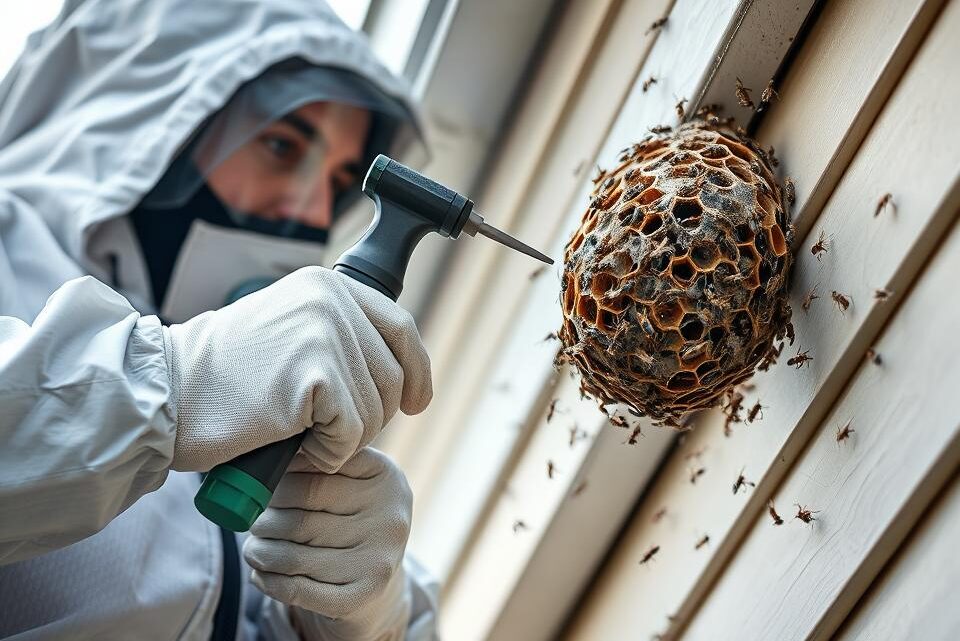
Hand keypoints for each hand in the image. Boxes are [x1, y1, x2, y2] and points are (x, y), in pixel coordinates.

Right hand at [162, 266, 431, 471]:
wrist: (165, 395)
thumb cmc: (222, 381)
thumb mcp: (290, 335)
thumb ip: (338, 336)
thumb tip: (397, 369)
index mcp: (327, 285)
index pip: (401, 327)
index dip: (417, 370)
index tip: (417, 402)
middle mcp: (331, 300)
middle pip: (394, 375)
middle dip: (372, 416)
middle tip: (329, 431)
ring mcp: (325, 333)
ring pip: (377, 409)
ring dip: (345, 438)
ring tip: (302, 435)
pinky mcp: (315, 374)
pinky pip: (354, 432)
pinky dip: (331, 453)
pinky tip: (299, 447)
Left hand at [244, 449, 413, 638]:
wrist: (378, 573)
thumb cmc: (352, 515)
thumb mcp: (351, 478)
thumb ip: (319, 462)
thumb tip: (267, 459)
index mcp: (385, 477)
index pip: (317, 473)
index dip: (281, 479)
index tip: (262, 484)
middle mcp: (388, 518)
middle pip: (302, 518)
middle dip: (266, 521)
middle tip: (253, 523)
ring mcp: (377, 560)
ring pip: (294, 556)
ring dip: (260, 553)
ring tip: (253, 548)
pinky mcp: (361, 596)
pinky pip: (299, 590)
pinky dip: (271, 582)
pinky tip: (261, 574)